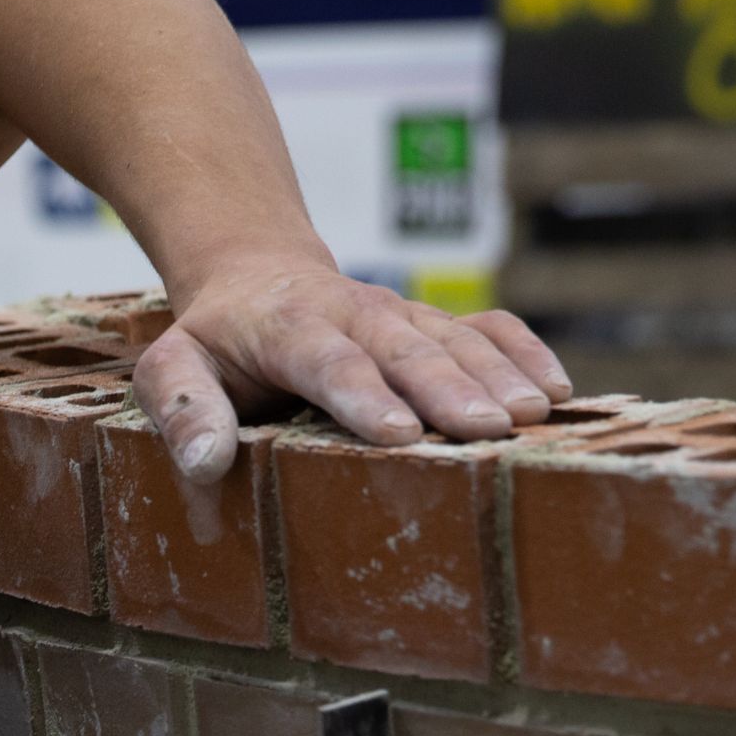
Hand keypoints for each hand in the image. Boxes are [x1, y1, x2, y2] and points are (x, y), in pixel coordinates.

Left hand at [134, 261, 574, 476]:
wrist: (256, 272)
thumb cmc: (214, 339)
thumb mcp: (172, 367)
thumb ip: (183, 410)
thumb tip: (203, 464)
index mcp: (287, 326)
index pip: (328, 361)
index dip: (364, 395)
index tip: (399, 433)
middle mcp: (354, 313)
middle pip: (406, 349)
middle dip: (450, 389)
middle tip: (489, 430)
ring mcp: (401, 315)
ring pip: (455, 337)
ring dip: (499, 375)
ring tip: (535, 416)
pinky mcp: (433, 322)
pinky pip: (488, 329)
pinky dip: (526, 352)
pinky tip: (562, 390)